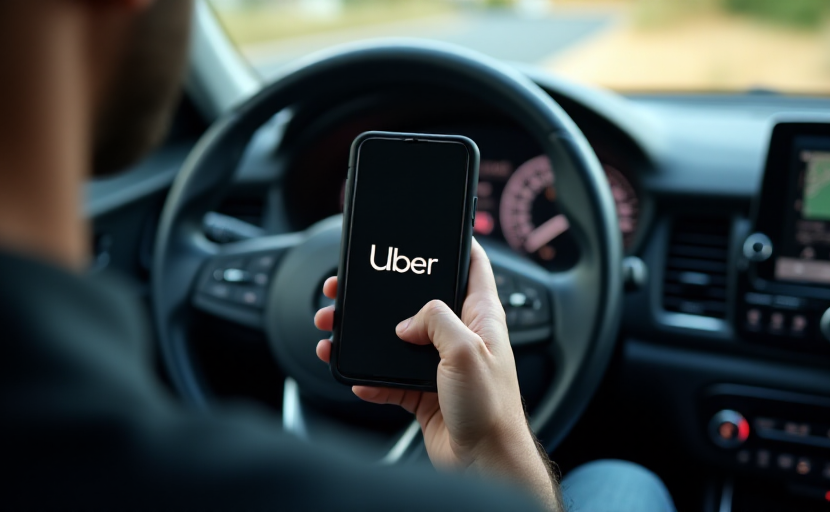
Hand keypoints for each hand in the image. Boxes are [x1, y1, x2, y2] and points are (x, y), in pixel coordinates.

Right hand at [314, 239, 560, 511]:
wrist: (484, 463)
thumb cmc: (493, 410)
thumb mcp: (466, 350)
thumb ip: (436, 320)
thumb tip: (407, 320)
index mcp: (480, 318)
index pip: (473, 268)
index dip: (456, 245)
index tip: (434, 229)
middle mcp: (460, 338)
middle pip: (417, 302)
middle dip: (383, 293)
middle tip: (350, 286)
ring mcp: (439, 366)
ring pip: (394, 340)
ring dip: (364, 335)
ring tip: (336, 330)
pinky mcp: (422, 393)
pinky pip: (387, 378)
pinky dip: (367, 376)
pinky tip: (353, 375)